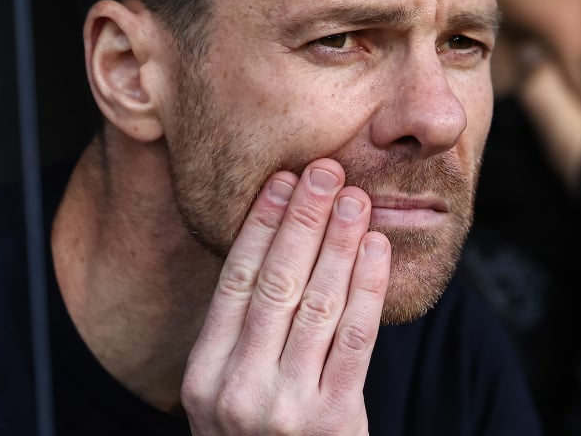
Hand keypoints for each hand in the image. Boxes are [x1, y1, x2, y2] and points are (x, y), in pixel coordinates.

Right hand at [182, 158, 390, 434]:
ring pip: (317, 304)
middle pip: (275, 285)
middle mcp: (238, 391)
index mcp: (203, 377)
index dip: (260, 227)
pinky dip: (368, 288)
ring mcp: (286, 407)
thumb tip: (274, 243)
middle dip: (303, 221)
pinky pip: (356, 340)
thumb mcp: (227, 396)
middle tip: (325, 170)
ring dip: (340, 243)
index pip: (234, 284)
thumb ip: (241, 337)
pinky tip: (377, 250)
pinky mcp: (334, 420)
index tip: (282, 182)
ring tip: (356, 199)